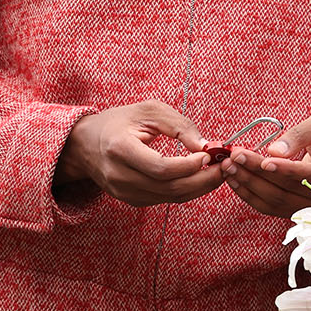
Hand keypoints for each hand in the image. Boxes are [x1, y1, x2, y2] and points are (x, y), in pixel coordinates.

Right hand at [56, 100, 218, 206]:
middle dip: (202, 180)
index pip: (160, 168)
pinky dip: (186, 190)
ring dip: (199, 187)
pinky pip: (164, 199)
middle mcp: (119, 176)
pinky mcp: (130, 199)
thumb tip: (205, 146)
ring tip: (218, 172)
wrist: (85, 144)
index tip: (208, 154)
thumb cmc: (119, 122)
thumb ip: (178, 125)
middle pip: (168, 188)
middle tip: (224, 168)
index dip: (189, 166)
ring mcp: (123, 192)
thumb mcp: (148, 110)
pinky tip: (200, 178)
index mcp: (120, 149)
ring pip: (169, 197)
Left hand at [224, 109, 310, 216]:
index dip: (285, 170)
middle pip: (284, 190)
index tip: (264, 160)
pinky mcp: (294, 209)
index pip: (307, 176)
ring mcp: (307, 206)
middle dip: (256, 173)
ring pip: (274, 201)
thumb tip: (274, 151)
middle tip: (234, 156)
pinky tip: (234, 180)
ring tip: (228, 166)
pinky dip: (249, 195)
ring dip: (248, 185)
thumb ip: (302, 134)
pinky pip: (269, 207)